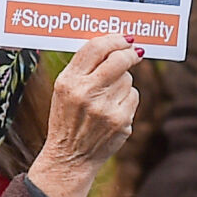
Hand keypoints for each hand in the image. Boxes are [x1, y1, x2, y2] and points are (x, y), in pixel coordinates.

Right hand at [26, 35, 140, 196]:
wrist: (69, 158)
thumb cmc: (67, 119)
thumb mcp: (63, 91)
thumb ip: (83, 68)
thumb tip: (113, 44)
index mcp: (68, 82)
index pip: (95, 48)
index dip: (113, 39)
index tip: (123, 39)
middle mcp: (85, 93)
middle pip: (119, 59)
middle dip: (129, 53)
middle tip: (134, 52)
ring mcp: (105, 108)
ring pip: (128, 79)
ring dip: (123, 82)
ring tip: (107, 97)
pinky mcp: (121, 121)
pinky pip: (133, 96)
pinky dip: (127, 100)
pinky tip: (113, 110)